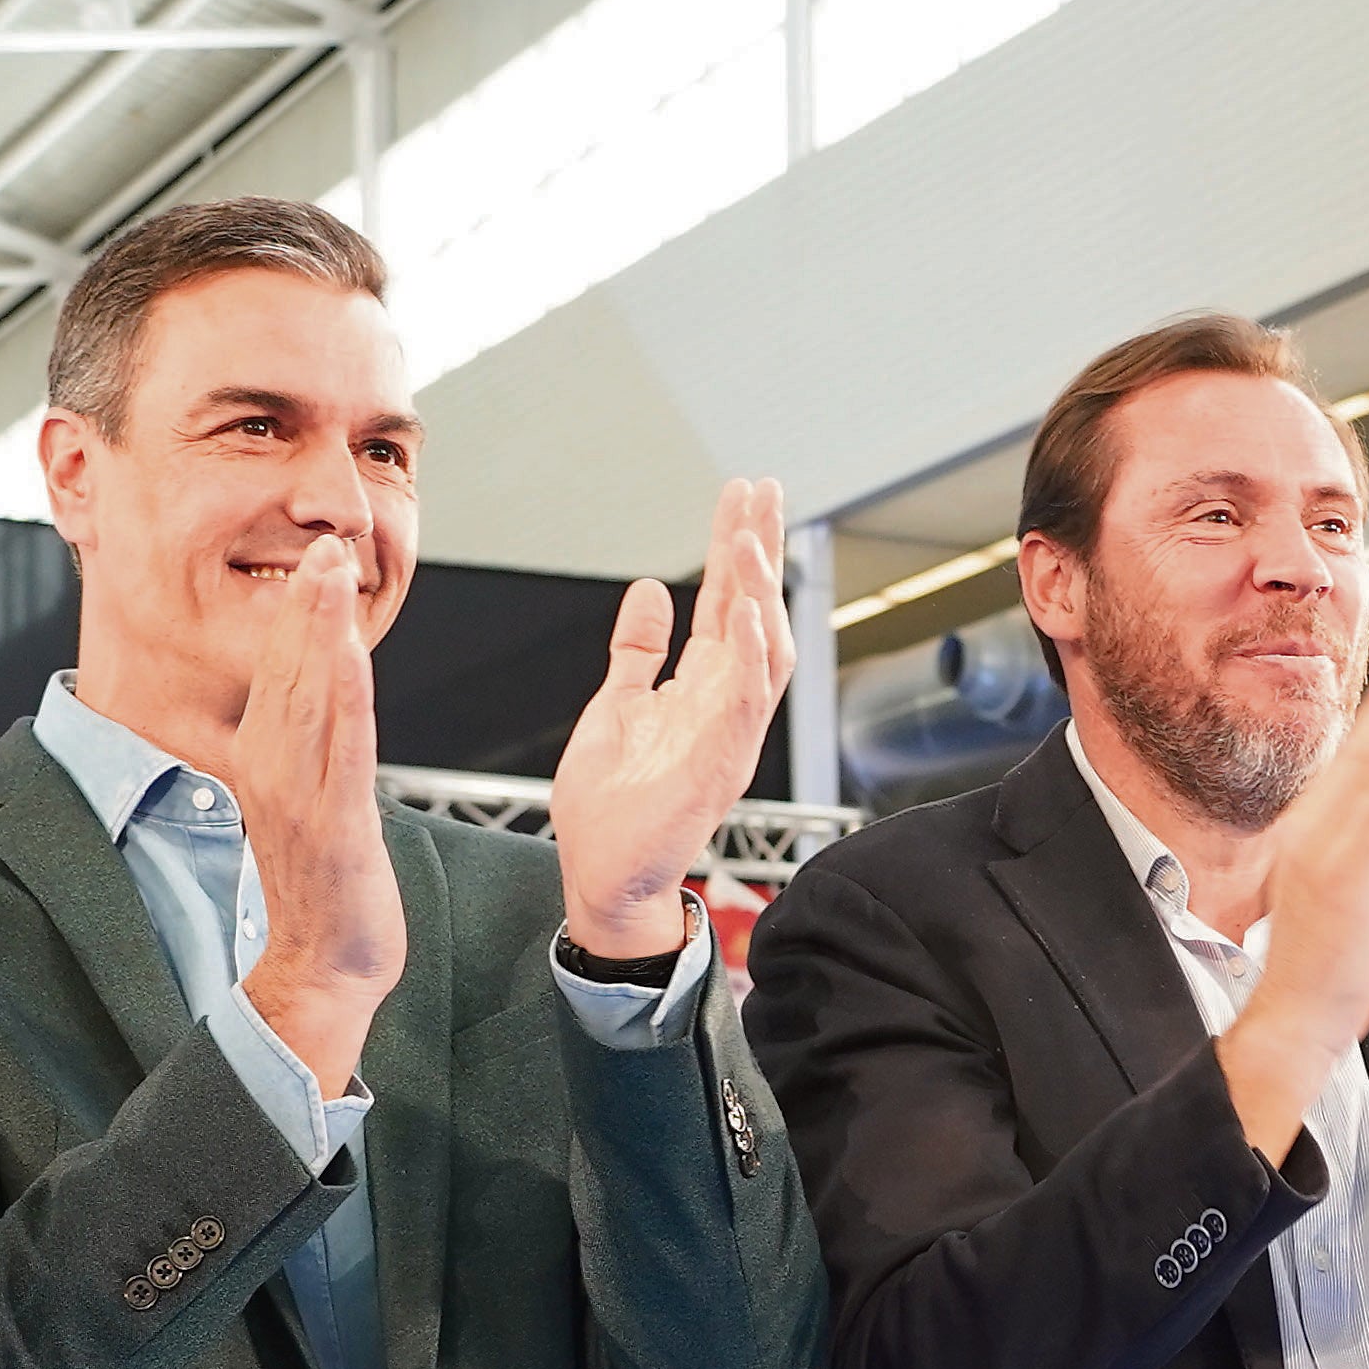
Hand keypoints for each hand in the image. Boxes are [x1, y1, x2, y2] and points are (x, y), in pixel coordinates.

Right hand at [236, 539, 402, 1095]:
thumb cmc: (324, 884)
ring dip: (318, 634)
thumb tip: (323, 695)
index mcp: (268, 761)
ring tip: (328, 577)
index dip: (297, 614)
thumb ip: (311, 746)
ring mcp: (299, 799)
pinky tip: (350, 657)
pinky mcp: (332, 829)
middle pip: (287, 673)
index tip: (313, 558)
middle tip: (322, 545)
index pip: (280, 673)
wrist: (323, 965)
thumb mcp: (310, 800)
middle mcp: (273, 771)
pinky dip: (343, 701)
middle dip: (306, 606)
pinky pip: (339, 753)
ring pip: (307, 701)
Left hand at [549, 478, 790, 961]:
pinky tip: (743, 609)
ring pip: (763, 651)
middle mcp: (725, 708)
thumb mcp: (616, 707)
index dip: (735, 550)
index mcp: (701, 691)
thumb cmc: (611, 807)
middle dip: (762, 551)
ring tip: (753, 538)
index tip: (742, 495)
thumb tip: (649, 593)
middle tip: (765, 490)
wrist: (603, 878)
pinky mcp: (718, 767)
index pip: (726, 605)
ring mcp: (728, 737)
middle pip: (756, 614)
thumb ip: (637, 652)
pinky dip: (747, 654)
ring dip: (760, 593)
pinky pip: (744, 702)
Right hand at [1217, 643, 1368, 1157]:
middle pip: (1363, 753)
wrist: (1294, 1014)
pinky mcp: (1349, 881)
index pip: (1353, 760)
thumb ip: (1341, 848)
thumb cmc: (1314, 963)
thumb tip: (1361, 822)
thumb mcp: (1320, 889)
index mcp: (1311, 834)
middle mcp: (1316, 834)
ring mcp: (1331, 854)